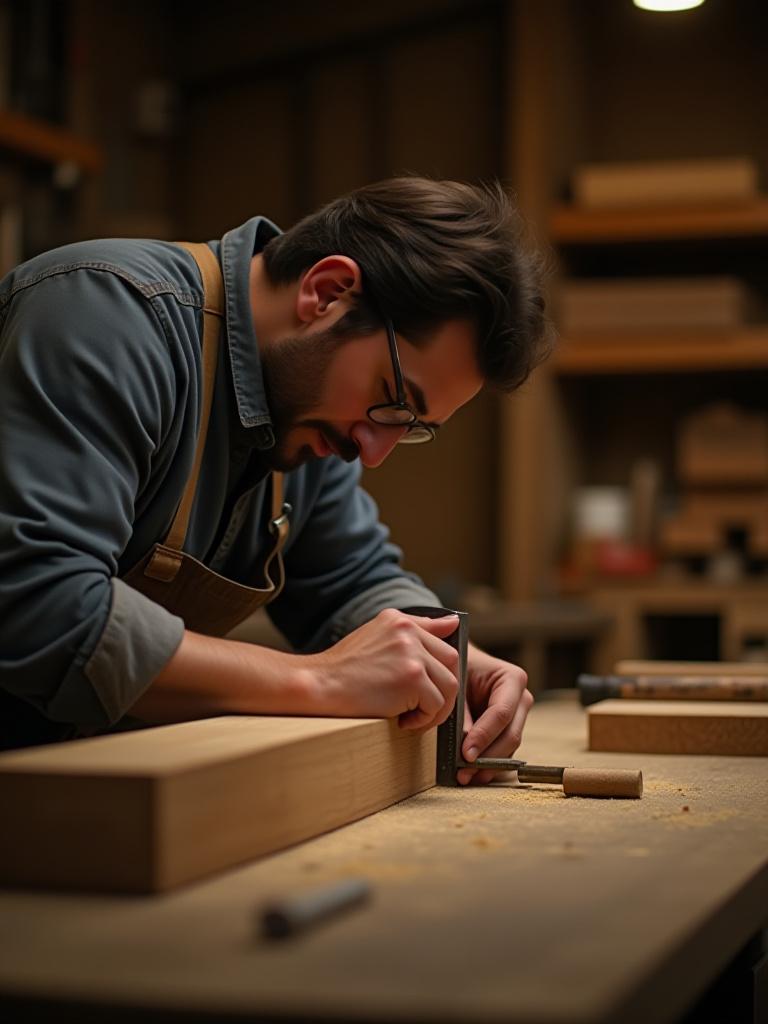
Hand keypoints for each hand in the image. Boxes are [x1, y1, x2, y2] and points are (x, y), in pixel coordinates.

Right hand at [307, 609, 459, 729]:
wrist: (319, 686)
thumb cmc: (343, 669)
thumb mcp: (377, 637)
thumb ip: (416, 629)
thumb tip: (454, 623)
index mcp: (399, 619)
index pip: (442, 638)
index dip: (441, 667)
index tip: (429, 683)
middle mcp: (407, 631)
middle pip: (452, 661)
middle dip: (442, 688)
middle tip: (421, 706)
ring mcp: (411, 653)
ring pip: (450, 685)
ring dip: (434, 708)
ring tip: (411, 716)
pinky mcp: (412, 678)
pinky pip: (436, 704)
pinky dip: (423, 720)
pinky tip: (401, 721)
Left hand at [457, 645, 532, 784]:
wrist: (461, 665)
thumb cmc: (458, 669)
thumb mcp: (457, 685)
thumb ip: (462, 715)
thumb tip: (466, 749)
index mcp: (513, 679)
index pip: (501, 714)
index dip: (484, 736)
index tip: (465, 754)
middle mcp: (522, 699)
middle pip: (510, 735)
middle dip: (487, 756)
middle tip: (464, 771)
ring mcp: (519, 716)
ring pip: (509, 747)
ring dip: (487, 765)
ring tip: (464, 776)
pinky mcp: (511, 730)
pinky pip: (504, 751)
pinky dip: (489, 764)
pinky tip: (473, 774)